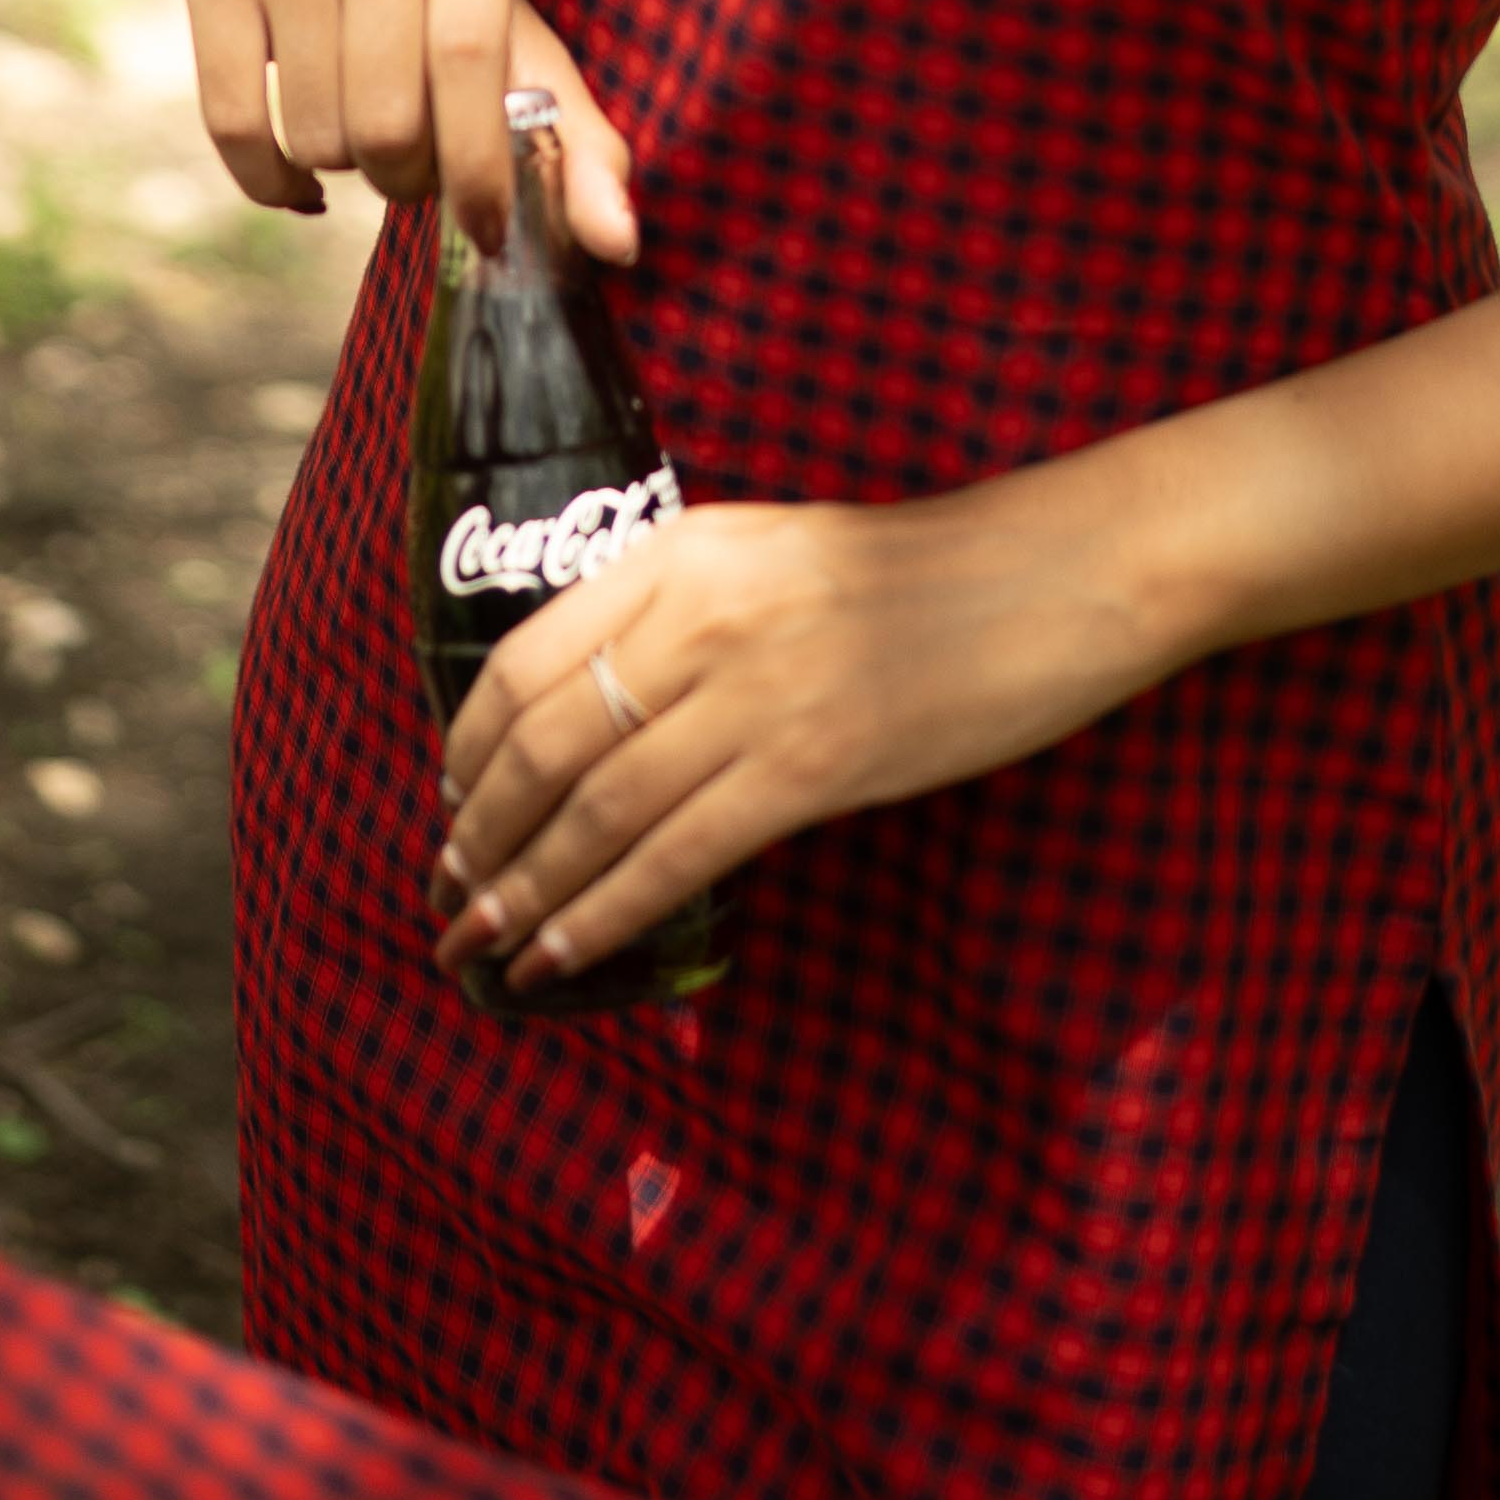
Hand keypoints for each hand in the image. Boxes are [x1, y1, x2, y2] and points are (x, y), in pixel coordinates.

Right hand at [181, 0, 635, 262]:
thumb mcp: (523, 36)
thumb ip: (577, 140)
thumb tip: (617, 244)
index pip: (471, 65)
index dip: (479, 168)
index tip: (488, 229)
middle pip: (385, 118)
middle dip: (407, 175)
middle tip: (416, 162)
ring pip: (314, 131)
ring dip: (346, 168)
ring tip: (367, 132)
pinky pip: (234, 124)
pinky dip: (271, 180)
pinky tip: (301, 175)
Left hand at [432, 475, 1152, 999]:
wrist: (1049, 577)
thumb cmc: (921, 574)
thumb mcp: (777, 556)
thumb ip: (686, 612)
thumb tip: (594, 714)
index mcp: (689, 547)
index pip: (531, 652)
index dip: (473, 741)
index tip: (450, 796)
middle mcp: (705, 610)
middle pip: (551, 738)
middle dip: (482, 829)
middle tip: (450, 891)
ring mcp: (758, 690)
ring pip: (601, 808)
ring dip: (527, 886)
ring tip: (485, 939)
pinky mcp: (812, 767)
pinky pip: (678, 856)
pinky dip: (605, 913)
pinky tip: (565, 953)